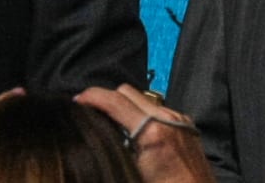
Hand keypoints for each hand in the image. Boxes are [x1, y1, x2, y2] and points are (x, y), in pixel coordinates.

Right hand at [75, 84, 213, 182]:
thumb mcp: (132, 173)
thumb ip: (116, 149)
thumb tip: (96, 138)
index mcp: (152, 133)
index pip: (116, 101)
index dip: (93, 96)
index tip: (78, 100)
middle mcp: (168, 119)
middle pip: (128, 91)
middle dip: (107, 97)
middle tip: (90, 110)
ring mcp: (179, 120)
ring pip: (144, 99)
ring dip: (125, 105)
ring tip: (109, 120)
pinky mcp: (186, 125)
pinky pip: (158, 109)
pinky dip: (142, 113)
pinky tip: (133, 130)